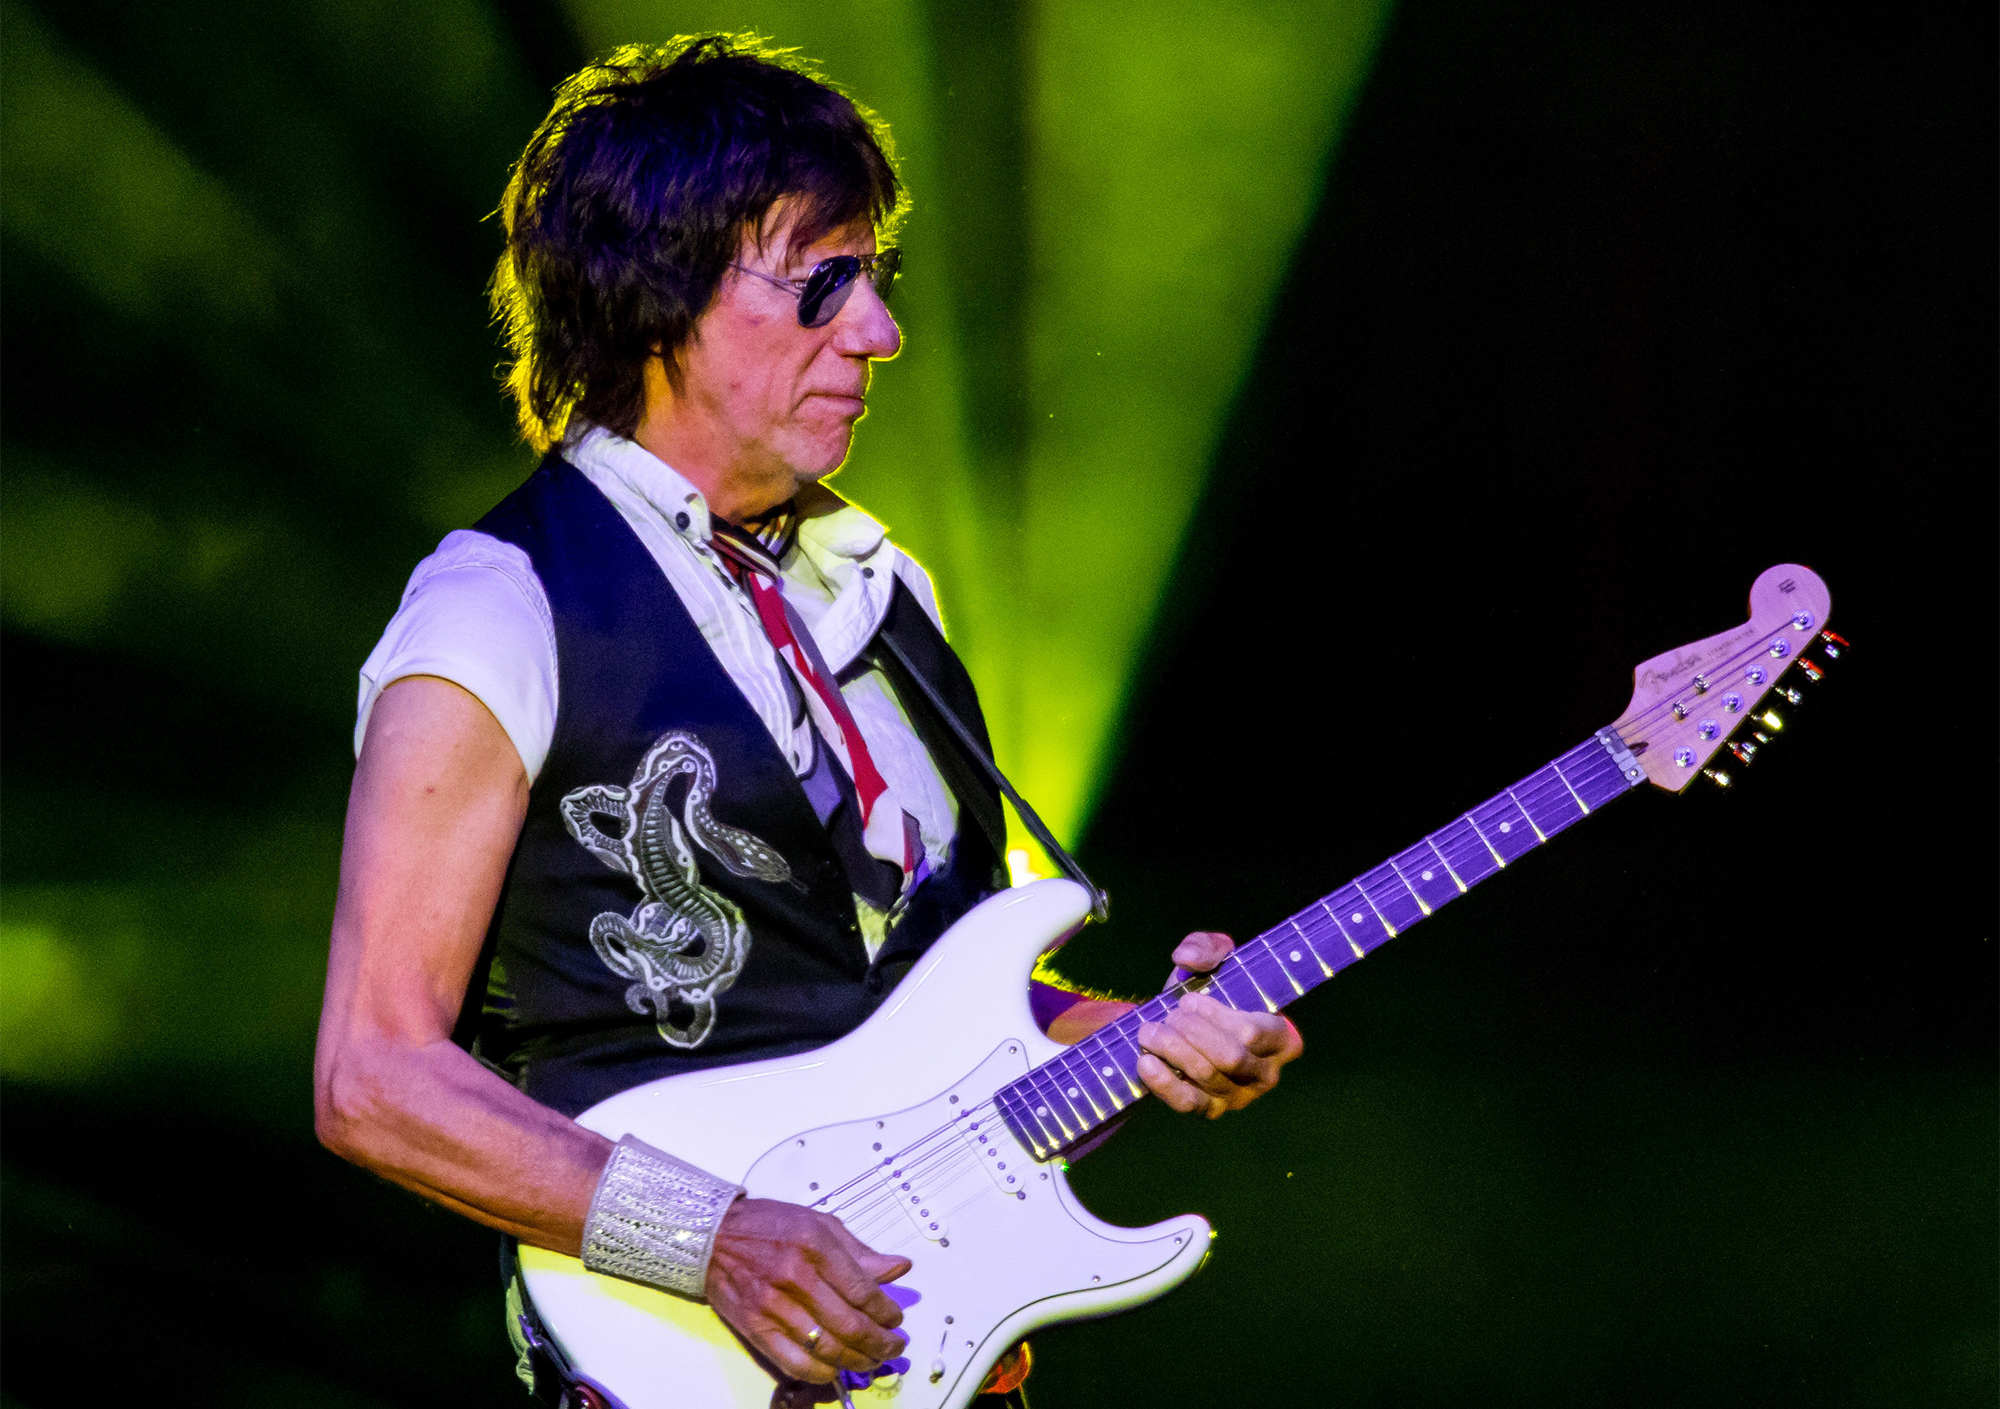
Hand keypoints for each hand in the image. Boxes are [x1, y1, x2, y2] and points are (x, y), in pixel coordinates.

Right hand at [704, 1197, 910, 1383]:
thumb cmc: (767, 1226)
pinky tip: (835, 1368)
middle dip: (880, 1342)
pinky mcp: (756, 1327)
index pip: (863, 1291)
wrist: (713, 1236)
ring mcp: (774, 1306)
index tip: (896, 1319)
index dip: (887, 1312)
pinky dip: (821, 1372)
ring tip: (871, 1359)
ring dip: (857, 1360)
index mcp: (815, 1246)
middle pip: (850, 1325)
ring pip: (827, 1348)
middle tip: (893, 1346)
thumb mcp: (820, 1224)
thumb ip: (860, 1251)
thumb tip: (898, 1267)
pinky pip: (795, 1362)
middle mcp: (795, 1277)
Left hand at [1136, 931, 1303, 1118]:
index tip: (1189, 999)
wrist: (1178, 1029)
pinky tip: (1145, 1060)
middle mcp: (1267, 1073)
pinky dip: (1163, 1082)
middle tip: (1169, 1016)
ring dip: (1172, 1049)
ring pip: (1206, 1076)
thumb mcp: (1210, 959)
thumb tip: (1187, 958)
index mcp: (1282, 1038)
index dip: (1216, 1016)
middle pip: (1229, 1057)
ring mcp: (1239, 1096)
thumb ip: (1206, 946)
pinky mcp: (1210, 1110)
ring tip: (1149, 1030)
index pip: (1254, 1032)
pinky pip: (1188, 1102)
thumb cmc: (1206, 993)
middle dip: (1191, 1032)